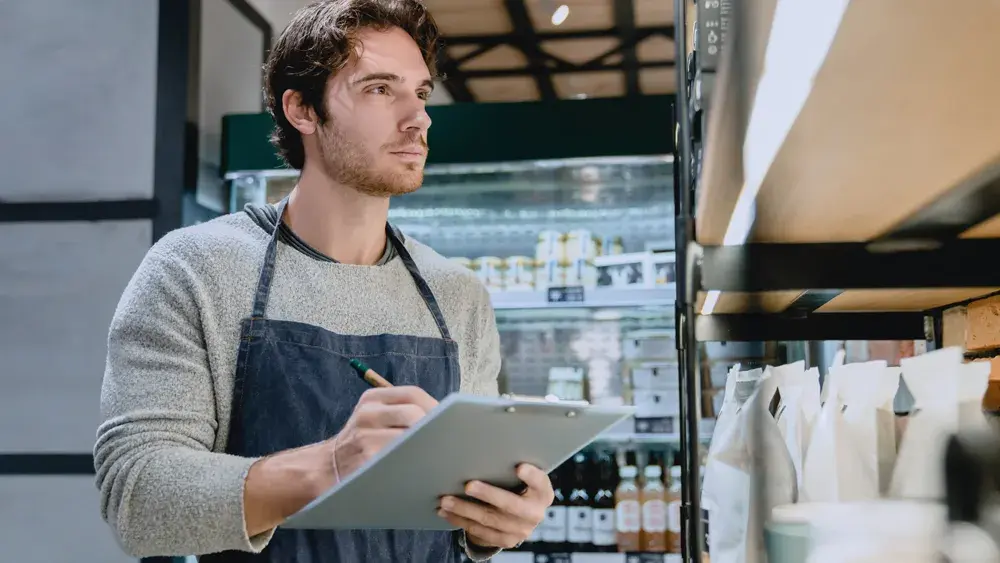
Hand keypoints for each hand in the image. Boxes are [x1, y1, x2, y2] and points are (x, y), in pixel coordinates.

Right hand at [329, 386, 437, 480]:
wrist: (326, 467)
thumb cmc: (361, 441)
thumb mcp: (373, 417)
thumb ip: (401, 411)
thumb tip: (445, 417)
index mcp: (372, 399)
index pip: (412, 393)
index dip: (435, 405)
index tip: (449, 420)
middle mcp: (367, 414)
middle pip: (413, 414)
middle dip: (433, 427)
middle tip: (446, 441)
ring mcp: (365, 438)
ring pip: (408, 438)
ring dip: (426, 447)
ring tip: (439, 455)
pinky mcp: (366, 462)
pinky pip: (399, 460)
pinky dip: (414, 463)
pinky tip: (422, 469)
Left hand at [438, 463, 553, 548]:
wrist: (522, 517)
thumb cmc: (518, 487)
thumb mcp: (523, 477)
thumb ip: (511, 466)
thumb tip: (486, 445)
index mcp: (542, 493)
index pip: (540, 483)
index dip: (531, 476)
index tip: (519, 467)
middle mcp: (534, 513)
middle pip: (510, 505)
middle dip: (488, 494)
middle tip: (468, 485)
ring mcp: (521, 530)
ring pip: (489, 519)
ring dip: (464, 509)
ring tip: (446, 500)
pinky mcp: (506, 540)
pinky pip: (480, 532)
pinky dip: (461, 521)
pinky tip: (447, 513)